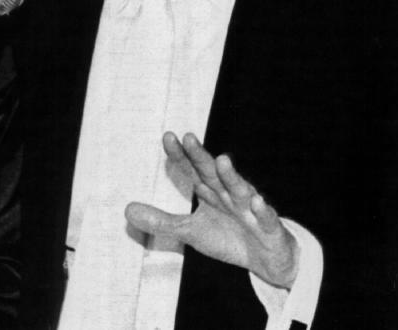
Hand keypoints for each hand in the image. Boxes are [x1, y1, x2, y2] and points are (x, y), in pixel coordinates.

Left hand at [124, 132, 298, 288]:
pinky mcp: (270, 229)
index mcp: (211, 193)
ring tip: (222, 161)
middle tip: (189, 138)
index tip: (168, 137)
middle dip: (202, 157)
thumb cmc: (229, 238)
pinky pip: (267, 219)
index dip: (181, 156)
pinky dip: (262, 211)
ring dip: (232, 177)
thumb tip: (126, 210)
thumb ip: (162, 220)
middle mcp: (230, 196)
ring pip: (241, 191)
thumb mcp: (190, 232)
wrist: (268, 260)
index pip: (193, 171)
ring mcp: (252, 211)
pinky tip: (257, 202)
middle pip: (214, 175)